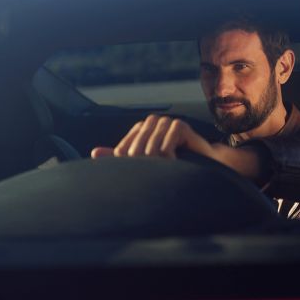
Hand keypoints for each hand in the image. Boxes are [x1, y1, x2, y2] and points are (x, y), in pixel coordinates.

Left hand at [91, 115, 265, 179]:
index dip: (130, 166)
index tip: (142, 177)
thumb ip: (121, 157)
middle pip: (135, 150)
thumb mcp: (145, 162)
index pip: (123, 150)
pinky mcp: (179, 125)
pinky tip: (175, 164)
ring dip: (158, 164)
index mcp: (141, 129)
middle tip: (156, 176)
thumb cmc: (176, 164)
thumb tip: (94, 152)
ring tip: (167, 171)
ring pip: (150, 149)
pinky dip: (169, 158)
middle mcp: (152, 122)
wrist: (204, 164)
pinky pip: (166, 145)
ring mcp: (166, 122)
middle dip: (144, 167)